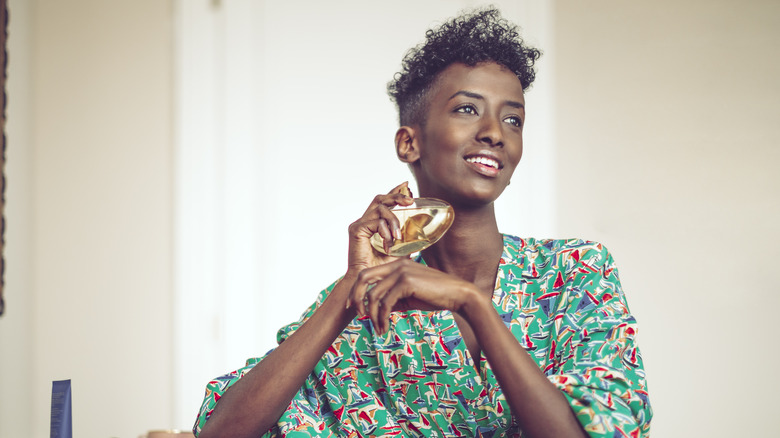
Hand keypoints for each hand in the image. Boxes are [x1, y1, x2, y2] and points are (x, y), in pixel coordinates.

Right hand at [346, 182, 413, 274]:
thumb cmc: (381, 268)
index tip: (405, 185)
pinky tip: (388, 242)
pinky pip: (374, 221)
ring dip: (393, 220)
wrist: (369, 281)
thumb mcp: (399, 251)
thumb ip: (406, 241)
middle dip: (396, 196)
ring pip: (380, 209)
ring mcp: (359, 225)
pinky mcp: (356, 230)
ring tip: (398, 236)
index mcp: (373, 224)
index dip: (394, 192)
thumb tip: (422, 235)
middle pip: (380, 199)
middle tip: (410, 200)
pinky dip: (384, 230)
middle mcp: (364, 221)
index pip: (383, 202)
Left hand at [347, 258, 481, 333]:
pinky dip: (382, 318)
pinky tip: (385, 328)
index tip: (353, 307)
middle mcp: (396, 264)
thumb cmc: (434, 297)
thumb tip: (374, 310)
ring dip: (372, 315)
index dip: (357, 290)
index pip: (368, 274)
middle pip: (364, 278)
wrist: (458, 295)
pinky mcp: (406, 282)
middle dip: (356, 298)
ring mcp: (401, 271)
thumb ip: (391, 300)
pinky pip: (385, 303)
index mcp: (396, 264)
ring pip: (374, 295)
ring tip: (378, 329)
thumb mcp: (408, 298)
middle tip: (358, 316)